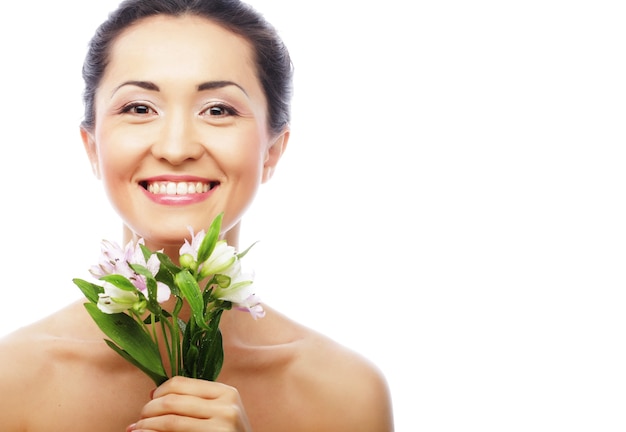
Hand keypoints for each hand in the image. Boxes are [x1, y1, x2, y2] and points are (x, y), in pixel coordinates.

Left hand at [127, 376, 252, 430]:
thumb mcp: (220, 414)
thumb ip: (195, 402)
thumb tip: (152, 394)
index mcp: (226, 392)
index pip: (181, 383)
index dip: (159, 391)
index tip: (149, 401)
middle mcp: (227, 406)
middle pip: (173, 400)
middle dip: (149, 410)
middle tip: (139, 419)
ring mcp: (222, 425)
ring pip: (170, 420)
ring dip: (147, 425)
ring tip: (137, 430)